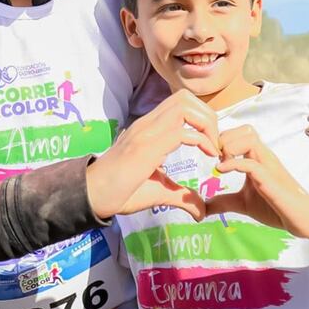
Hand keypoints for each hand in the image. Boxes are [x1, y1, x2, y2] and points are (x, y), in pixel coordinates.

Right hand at [86, 90, 219, 220]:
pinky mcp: (145, 147)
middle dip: (209, 116)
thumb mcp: (158, 191)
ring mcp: (146, 132)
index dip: (203, 116)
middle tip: (216, 143)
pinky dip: (202, 140)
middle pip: (185, 97)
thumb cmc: (120, 192)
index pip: (180, 102)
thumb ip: (181, 196)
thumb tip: (201, 211)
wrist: (92, 196)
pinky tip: (208, 157)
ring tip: (213, 148)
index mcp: (150, 128)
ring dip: (207, 124)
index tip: (212, 144)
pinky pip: (181, 131)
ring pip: (184, 107)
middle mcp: (148, 124)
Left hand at [206, 126, 308, 239]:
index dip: (223, 138)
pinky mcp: (271, 180)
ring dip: (229, 147)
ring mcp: (269, 166)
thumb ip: (224, 201)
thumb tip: (204, 207)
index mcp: (257, 158)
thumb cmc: (276, 208)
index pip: (241, 132)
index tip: (213, 156)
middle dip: (225, 138)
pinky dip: (233, 164)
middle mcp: (264, 157)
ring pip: (249, 138)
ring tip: (220, 165)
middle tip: (216, 158)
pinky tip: (220, 172)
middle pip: (245, 129)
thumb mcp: (243, 203)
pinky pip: (251, 163)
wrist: (303, 220)